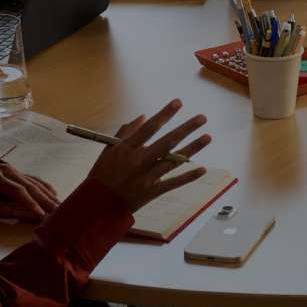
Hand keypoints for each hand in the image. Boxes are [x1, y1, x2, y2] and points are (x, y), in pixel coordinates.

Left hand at [0, 161, 59, 219]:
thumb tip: (18, 213)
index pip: (18, 191)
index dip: (30, 203)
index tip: (41, 214)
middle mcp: (7, 171)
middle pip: (31, 186)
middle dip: (46, 200)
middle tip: (59, 212)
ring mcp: (12, 169)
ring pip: (34, 182)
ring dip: (48, 195)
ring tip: (60, 205)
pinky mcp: (14, 171)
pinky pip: (32, 178)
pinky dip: (44, 186)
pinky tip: (53, 193)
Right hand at [84, 99, 213, 212]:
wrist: (98, 204)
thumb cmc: (103, 173)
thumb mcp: (109, 149)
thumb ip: (126, 132)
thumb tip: (144, 116)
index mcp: (127, 149)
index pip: (150, 128)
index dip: (165, 114)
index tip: (178, 102)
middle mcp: (139, 161)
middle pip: (167, 142)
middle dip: (186, 129)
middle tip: (202, 118)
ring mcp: (148, 177)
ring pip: (174, 161)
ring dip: (192, 149)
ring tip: (207, 137)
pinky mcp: (153, 191)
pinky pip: (173, 183)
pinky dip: (188, 177)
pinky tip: (202, 169)